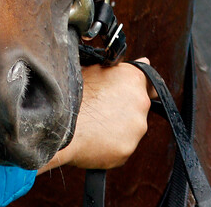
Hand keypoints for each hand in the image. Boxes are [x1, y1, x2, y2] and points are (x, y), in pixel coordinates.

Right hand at [39, 58, 152, 172]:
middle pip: (137, 107)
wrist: (60, 122)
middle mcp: (140, 102)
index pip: (149, 83)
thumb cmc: (73, 92)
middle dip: (123, 108)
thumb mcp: (93, 68)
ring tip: (93, 123)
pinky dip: (110, 144)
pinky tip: (93, 137)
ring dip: (117, 127)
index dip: (139, 87)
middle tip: (100, 108)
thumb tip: (145, 60)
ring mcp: (136, 128)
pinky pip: (120, 146)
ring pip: (130, 128)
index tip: (130, 92)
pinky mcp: (127, 150)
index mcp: (132, 78)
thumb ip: (120, 69)